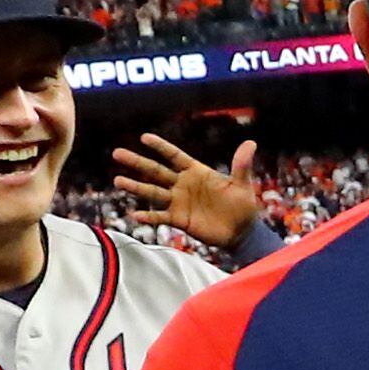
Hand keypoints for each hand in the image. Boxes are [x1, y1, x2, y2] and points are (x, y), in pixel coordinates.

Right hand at [111, 130, 267, 249]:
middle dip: (137, 162)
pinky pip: (160, 216)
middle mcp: (183, 184)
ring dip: (136, 187)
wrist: (241, 232)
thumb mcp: (242, 184)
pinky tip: (134, 214)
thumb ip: (241, 165)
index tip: (144, 137)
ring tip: (118, 181)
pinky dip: (149, 216)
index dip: (160, 147)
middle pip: (156, 171)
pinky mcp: (179, 220)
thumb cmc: (242, 205)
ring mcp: (179, 202)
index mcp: (196, 171)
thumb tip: (251, 143)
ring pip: (153, 192)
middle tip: (117, 153)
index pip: (174, 155)